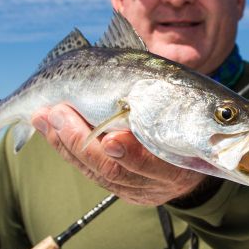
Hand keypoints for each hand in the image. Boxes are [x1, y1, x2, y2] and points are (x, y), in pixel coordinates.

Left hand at [31, 104, 206, 204]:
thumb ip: (168, 101)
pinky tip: (50, 130)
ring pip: (95, 172)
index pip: (150, 164)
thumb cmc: (193, 123)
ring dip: (65, 142)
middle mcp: (156, 183)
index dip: (128, 154)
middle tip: (58, 112)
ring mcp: (137, 190)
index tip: (109, 139)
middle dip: (80, 141)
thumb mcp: (191, 113)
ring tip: (44, 115)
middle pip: (113, 170)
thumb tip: (138, 58)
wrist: (205, 158)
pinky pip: (89, 172)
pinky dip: (67, 149)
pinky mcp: (122, 190)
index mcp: (178, 165)